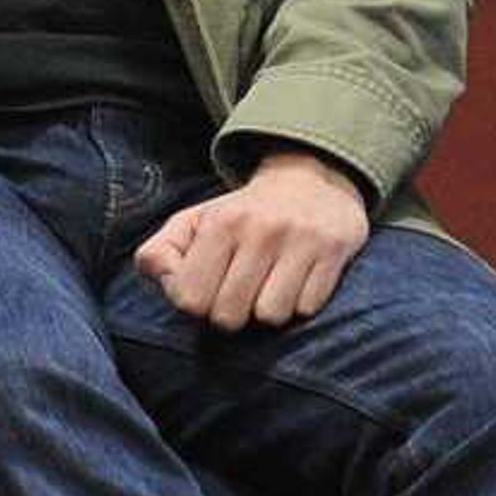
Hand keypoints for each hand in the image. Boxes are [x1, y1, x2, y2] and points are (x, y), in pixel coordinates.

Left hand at [136, 147, 372, 331]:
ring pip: (270, 316)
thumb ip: (161, 252)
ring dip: (266, 310)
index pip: (190, 299)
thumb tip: (160, 278)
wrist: (313, 179)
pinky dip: (299, 304)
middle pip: (228, 316)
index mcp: (221, 221)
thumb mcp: (195, 221)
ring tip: (268, 286)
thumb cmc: (245, 213)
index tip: (206, 287)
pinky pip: (307, 309)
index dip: (194, 303)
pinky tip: (297, 281)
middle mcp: (261, 228)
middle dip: (229, 313)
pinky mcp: (334, 251)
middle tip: (238, 291)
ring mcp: (301, 240)